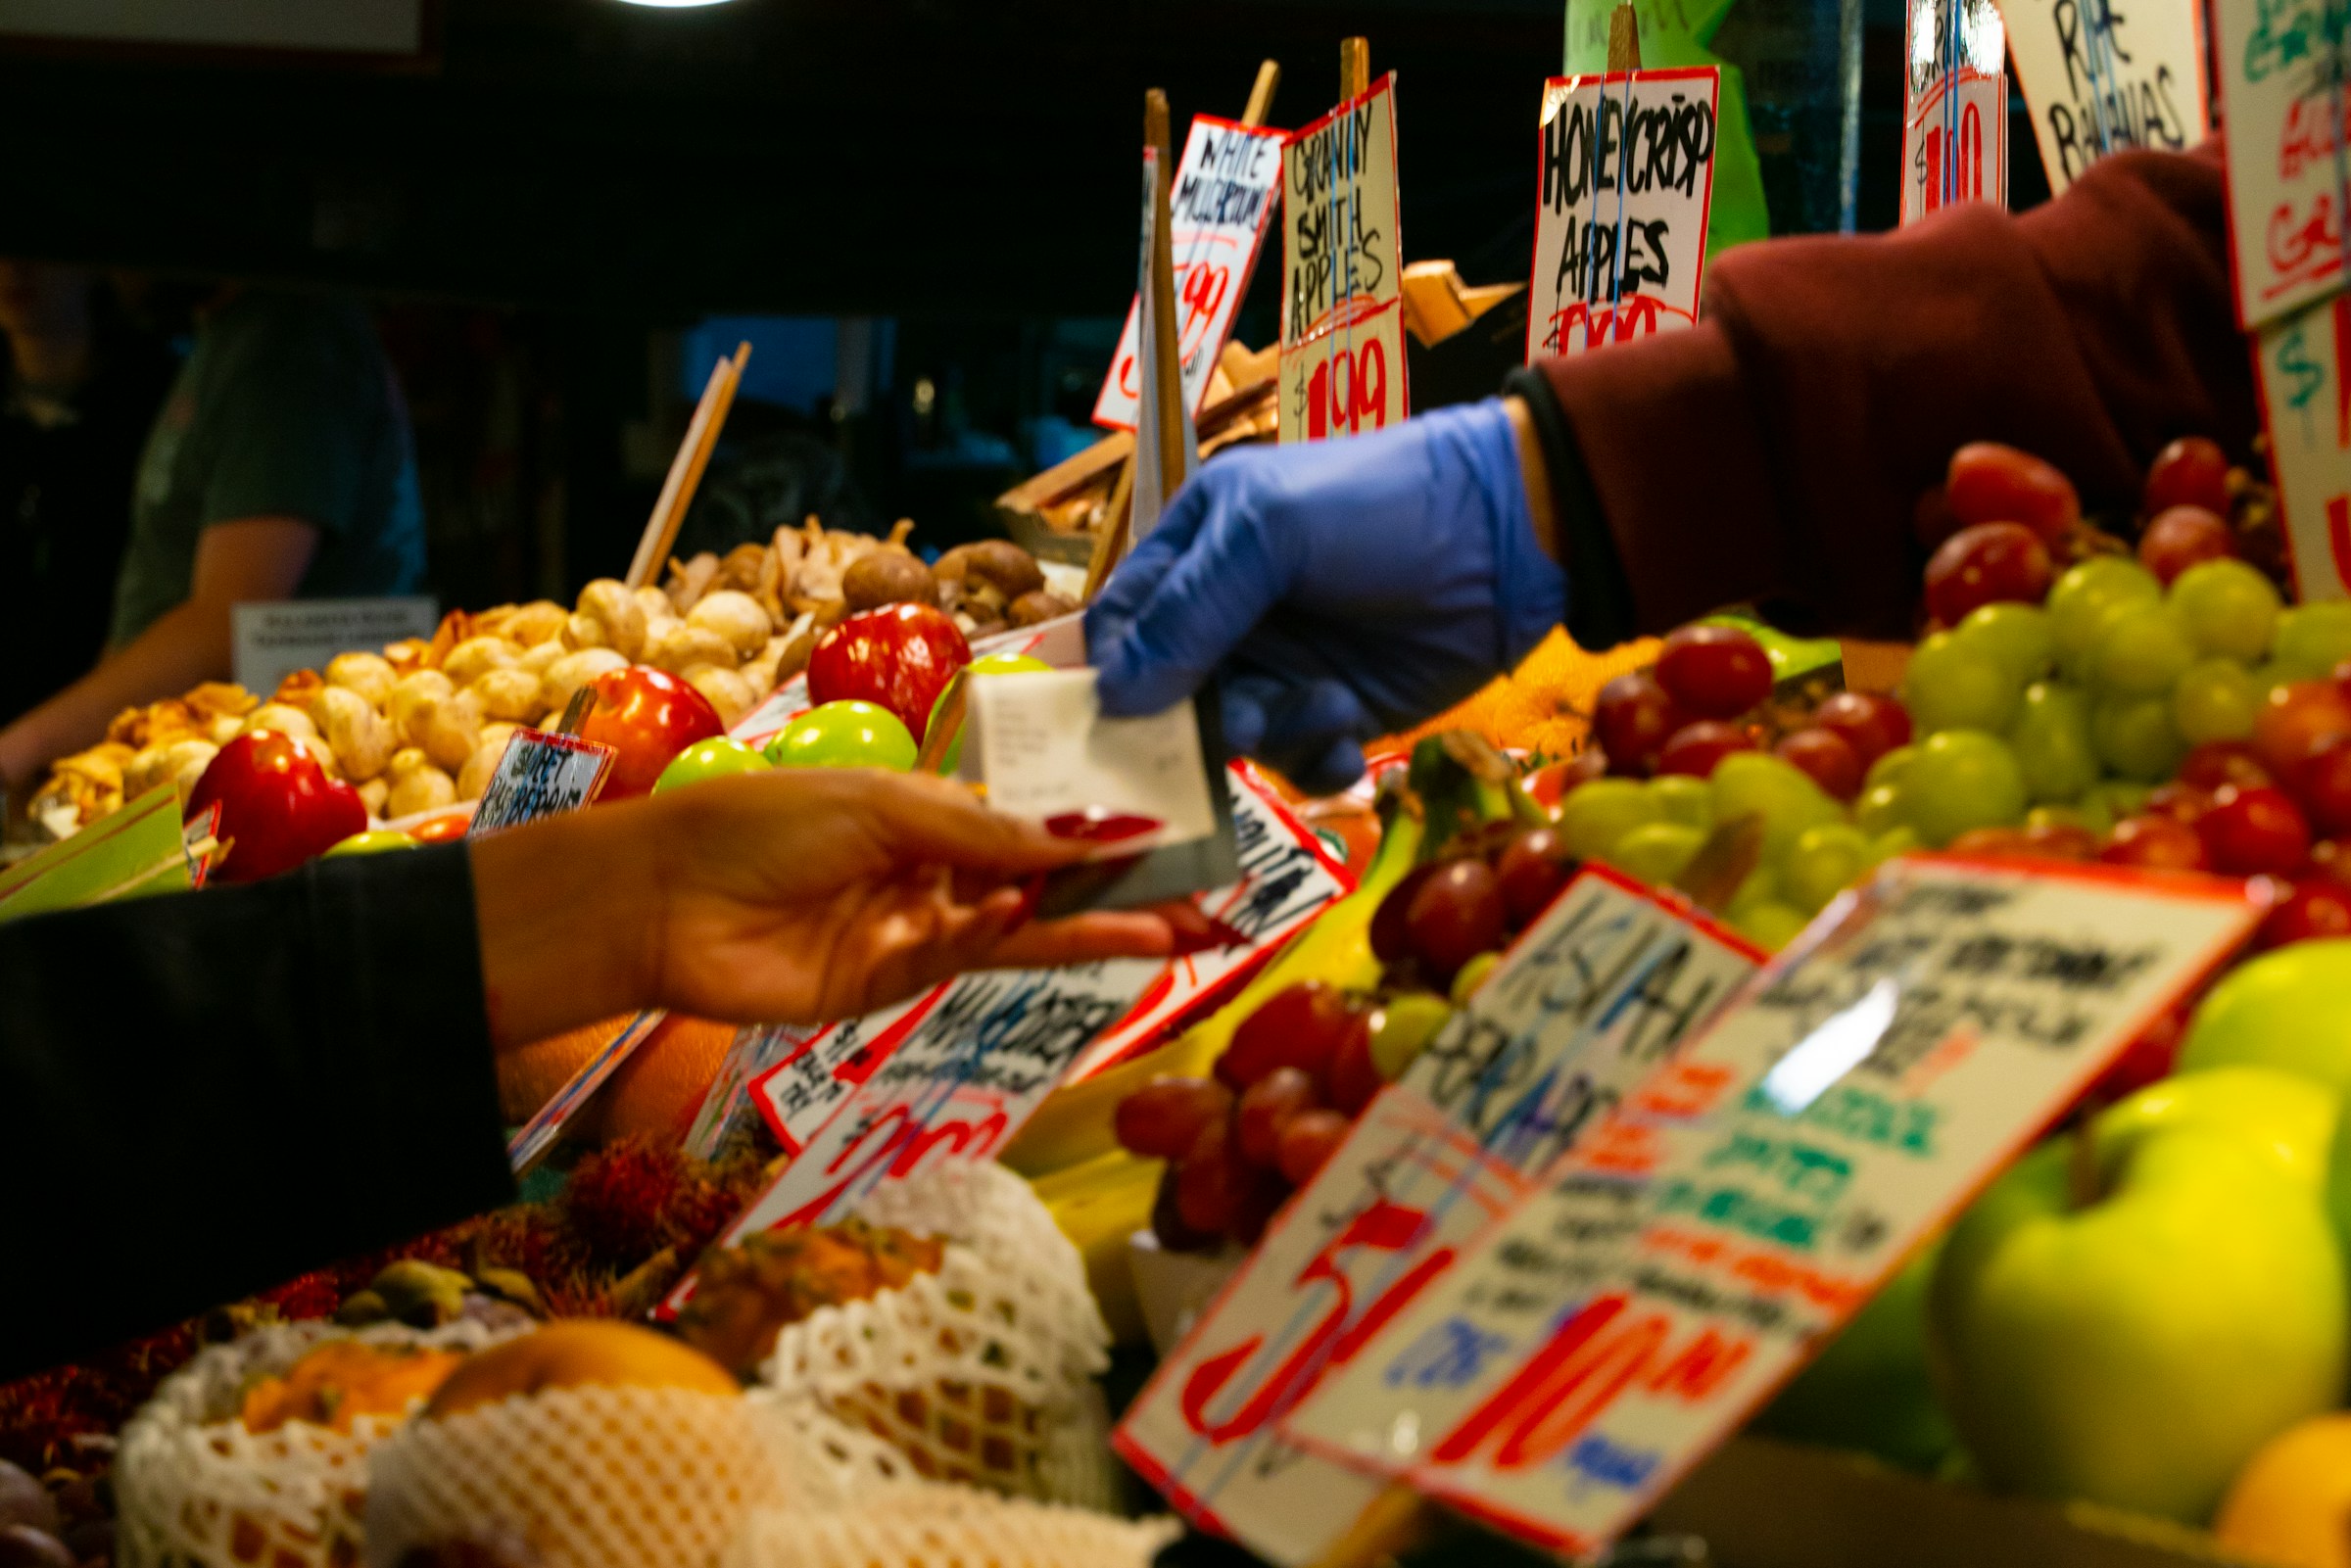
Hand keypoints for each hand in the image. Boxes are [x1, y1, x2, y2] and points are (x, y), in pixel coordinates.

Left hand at [472, 770, 1174, 1047]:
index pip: (1036, 822)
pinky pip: (969, 960)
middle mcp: (933, 869)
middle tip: (1209, 907)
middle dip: (1123, 893)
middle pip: (1046, 883)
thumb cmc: (764, 823)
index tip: (1176, 836)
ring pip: (1023, 930)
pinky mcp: (894, 982)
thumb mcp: (887, 806)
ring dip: (1094, 927)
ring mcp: (917, 927)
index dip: (1103, 832)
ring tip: (1172, 930)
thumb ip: (989, 833)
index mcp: (931, 810)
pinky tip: (1059, 920)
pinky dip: (1014, 940)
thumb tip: (1091, 833)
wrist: (664, 900)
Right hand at [1087, 398, 1565, 793]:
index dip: (1114, 674)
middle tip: (1243, 723)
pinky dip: (1317, 761)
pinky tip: (1350, 739)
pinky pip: (1296, 762)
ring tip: (1329, 705)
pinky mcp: (1337, 711)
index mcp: (1197, 548)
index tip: (1121, 722)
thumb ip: (1190, 608)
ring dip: (1275, 734)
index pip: (1122, 624)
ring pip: (1234, 736)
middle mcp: (1230, 614)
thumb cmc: (1381, 507)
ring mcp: (1284, 666)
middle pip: (1169, 696)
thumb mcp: (1271, 533)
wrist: (1511, 536)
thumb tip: (1116, 696)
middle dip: (1197, 722)